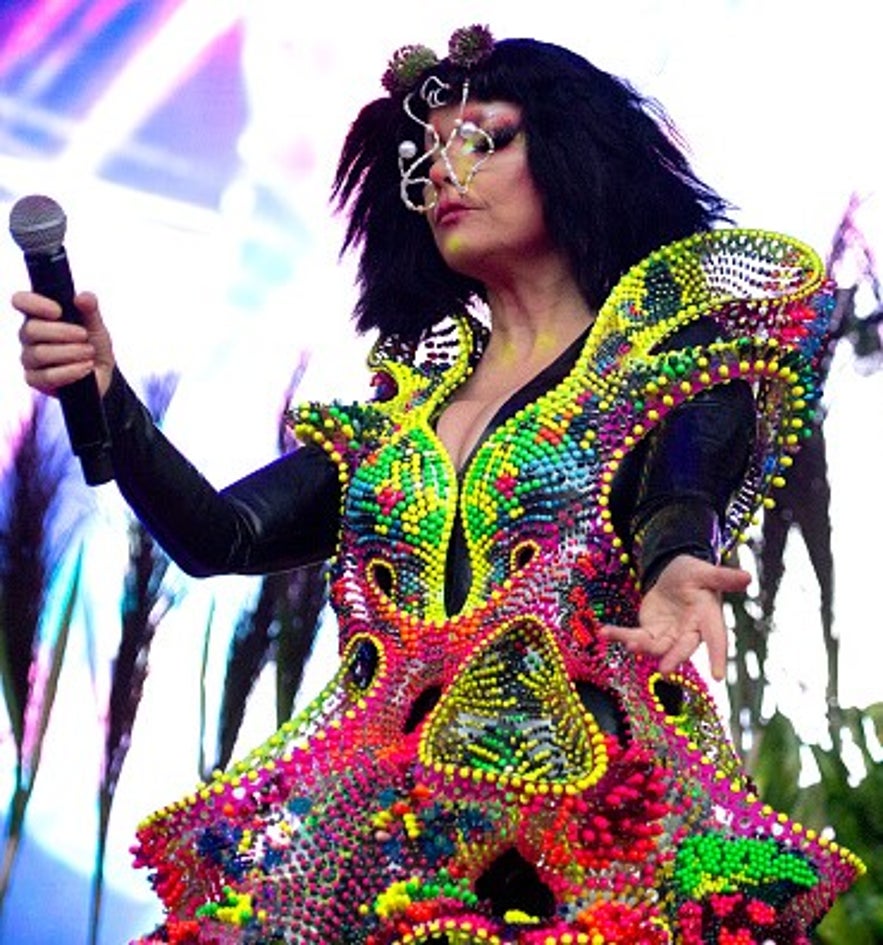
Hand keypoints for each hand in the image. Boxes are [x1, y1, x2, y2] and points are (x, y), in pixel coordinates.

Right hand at [14, 290, 115, 396]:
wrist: (101, 374)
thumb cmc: (93, 345)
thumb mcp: (96, 325)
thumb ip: (91, 310)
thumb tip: (83, 297)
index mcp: (39, 316)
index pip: (21, 301)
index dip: (34, 303)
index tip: (58, 311)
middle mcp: (29, 336)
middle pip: (30, 330)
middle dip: (61, 332)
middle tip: (84, 335)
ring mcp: (30, 359)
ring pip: (39, 354)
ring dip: (69, 352)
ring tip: (89, 353)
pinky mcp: (35, 380)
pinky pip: (47, 377)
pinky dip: (70, 371)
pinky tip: (86, 367)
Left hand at [601, 555, 750, 680]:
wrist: (673, 576)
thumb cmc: (694, 575)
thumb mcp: (705, 571)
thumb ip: (723, 576)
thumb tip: (748, 578)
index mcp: (707, 619)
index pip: (717, 640)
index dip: (718, 657)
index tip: (718, 676)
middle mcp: (689, 633)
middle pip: (681, 649)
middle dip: (672, 658)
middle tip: (664, 670)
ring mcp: (668, 636)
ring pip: (655, 646)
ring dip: (641, 646)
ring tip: (627, 642)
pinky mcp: (650, 632)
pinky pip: (634, 636)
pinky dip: (619, 635)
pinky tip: (605, 631)